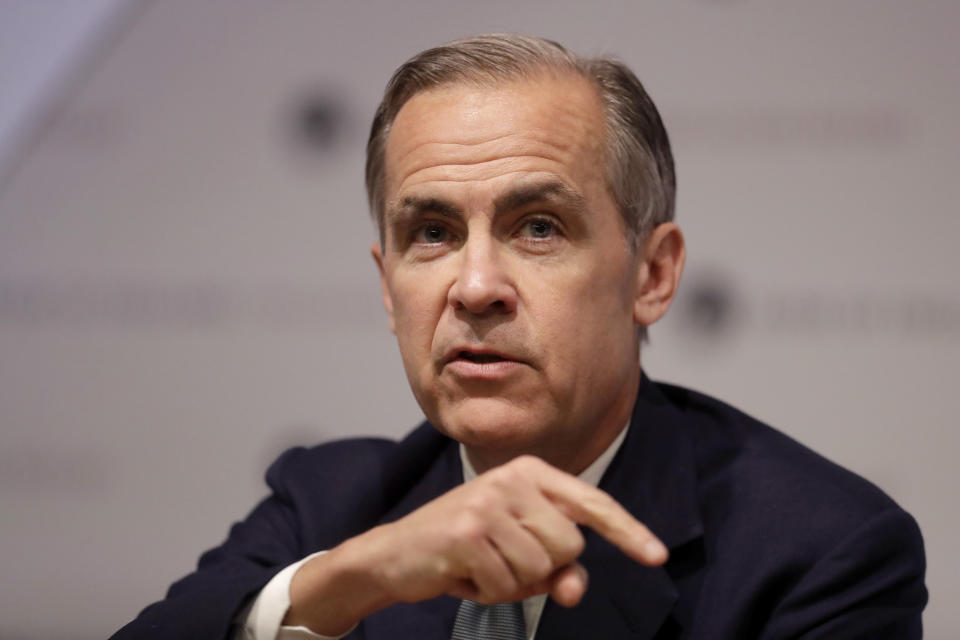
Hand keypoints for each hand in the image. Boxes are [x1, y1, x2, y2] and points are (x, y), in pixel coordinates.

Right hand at [284, 455, 666, 634]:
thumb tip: (575, 589)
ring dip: (513, 583)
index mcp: (530, 473)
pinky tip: (463, 573)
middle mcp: (512, 478)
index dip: (627, 531)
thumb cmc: (465, 551)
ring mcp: (488, 502)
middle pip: (570, 545)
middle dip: (543, 567)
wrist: (396, 554)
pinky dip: (488, 592)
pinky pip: (507, 584)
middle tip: (502, 558)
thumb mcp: (517, 556)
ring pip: (541, 567)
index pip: (591, 502)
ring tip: (481, 565)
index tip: (658, 555)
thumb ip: (556, 568)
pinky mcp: (468, 531)